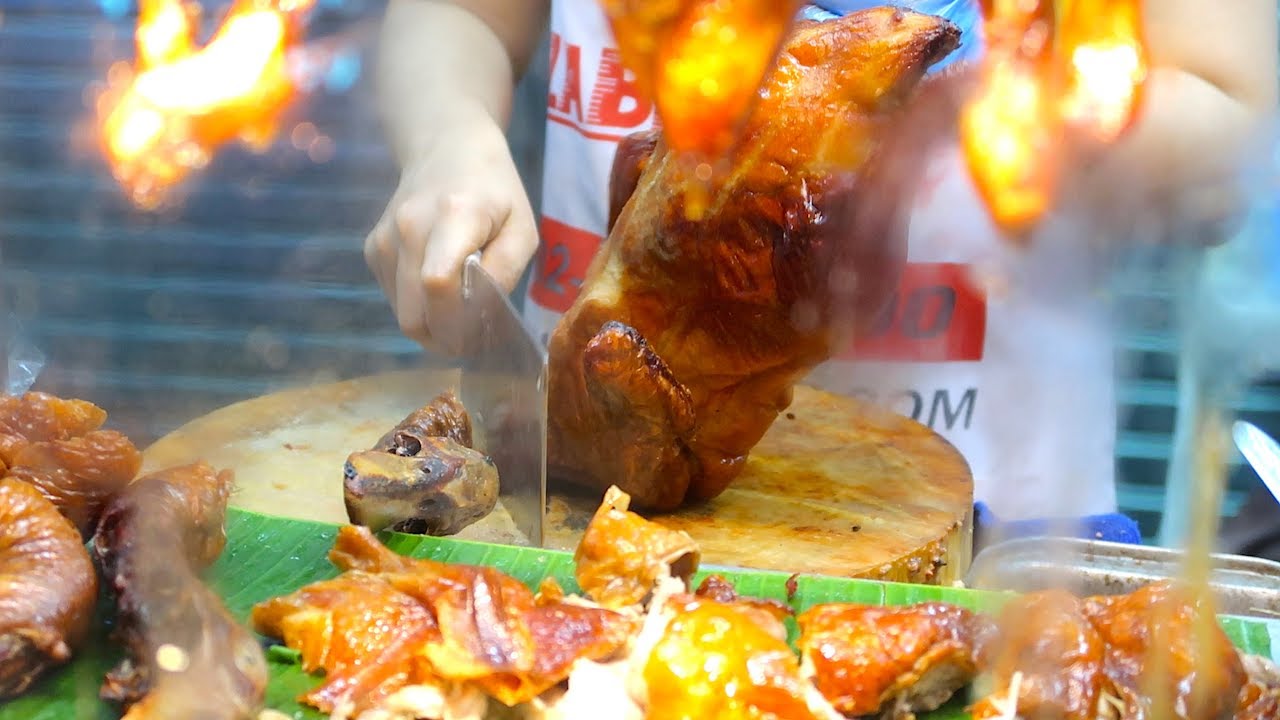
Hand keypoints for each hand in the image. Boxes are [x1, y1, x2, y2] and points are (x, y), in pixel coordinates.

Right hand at [365, 112, 537, 354]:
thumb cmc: (494, 191)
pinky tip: (439, 288)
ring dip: (432, 326)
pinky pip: (394, 298)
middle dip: (444, 339)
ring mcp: (384, 240)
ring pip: (402, 313)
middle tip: (471, 341)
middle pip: (414, 312)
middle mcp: (408, 228)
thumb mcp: (521, 228)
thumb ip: (504, 271)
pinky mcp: (372, 249)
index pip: (438, 284)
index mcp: (453, 217)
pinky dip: (418, 307)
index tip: (477, 340)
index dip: (456, 324)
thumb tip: (481, 315)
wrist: (446, 149)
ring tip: (459, 313)